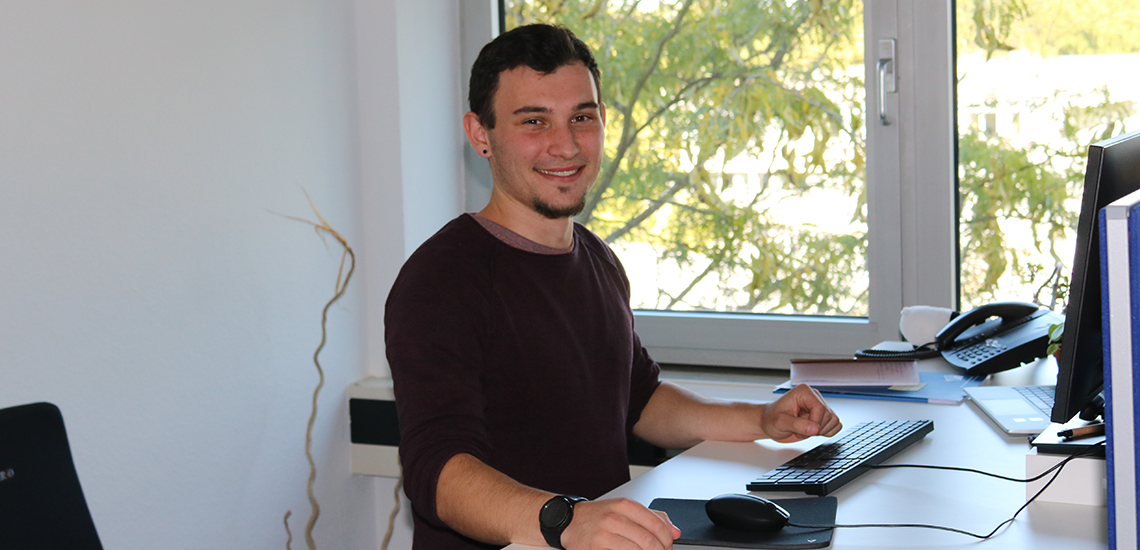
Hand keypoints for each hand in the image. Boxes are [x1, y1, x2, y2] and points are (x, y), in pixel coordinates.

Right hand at [559, 498, 680, 548]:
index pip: (657, 525)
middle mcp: (614, 518)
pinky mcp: (596, 548)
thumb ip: (653, 517)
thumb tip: (675, 531)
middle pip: (649, 541)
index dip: (667, 539)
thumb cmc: (599, 516)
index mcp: (625, 505)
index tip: (668, 545)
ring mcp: (604, 534)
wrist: (570, 521)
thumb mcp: (625, 509)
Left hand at [761, 384, 841, 442]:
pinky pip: (836, 425)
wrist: (769, 423)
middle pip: (829, 415)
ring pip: (834, 421)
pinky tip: (811, 431)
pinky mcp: (823, 416)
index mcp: (804, 392)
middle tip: (799, 429)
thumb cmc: (771, 419)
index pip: (820, 408)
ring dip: (820, 431)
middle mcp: (814, 397)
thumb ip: (797, 425)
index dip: (814, 422)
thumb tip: (815, 428)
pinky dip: (826, 432)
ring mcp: (819, 406)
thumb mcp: (780, 422)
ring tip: (803, 429)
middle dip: (815, 428)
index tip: (801, 430)